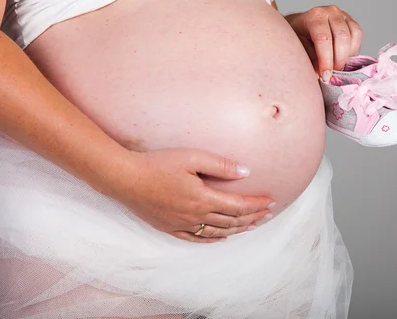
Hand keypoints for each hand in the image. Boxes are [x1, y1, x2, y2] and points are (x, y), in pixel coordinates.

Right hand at [109, 148, 274, 242]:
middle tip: (267, 214)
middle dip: (252, 217)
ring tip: (252, 225)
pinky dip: (212, 239)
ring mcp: (182, 224)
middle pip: (231, 221)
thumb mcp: (192, 157)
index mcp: (203, 198)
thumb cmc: (158, 164)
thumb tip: (246, 171)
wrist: (125, 178)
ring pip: (217, 232)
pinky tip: (220, 238)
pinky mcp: (169, 227)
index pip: (238, 206)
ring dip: (237, 229)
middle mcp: (195, 215)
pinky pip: (196, 238)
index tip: (271, 201)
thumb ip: (221, 165)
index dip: (257, 204)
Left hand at [285, 5, 363, 81]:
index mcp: (314, 17)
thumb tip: (319, 75)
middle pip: (341, 37)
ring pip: (353, 36)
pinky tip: (344, 57)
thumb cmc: (299, 37)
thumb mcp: (298, 47)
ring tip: (337, 66)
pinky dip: (353, 49)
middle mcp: (330, 12)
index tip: (325, 76)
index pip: (323, 38)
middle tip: (332, 74)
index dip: (326, 60)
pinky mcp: (351, 21)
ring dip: (347, 55)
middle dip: (338, 60)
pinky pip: (358, 35)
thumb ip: (309, 59)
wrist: (302, 25)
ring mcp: (342, 15)